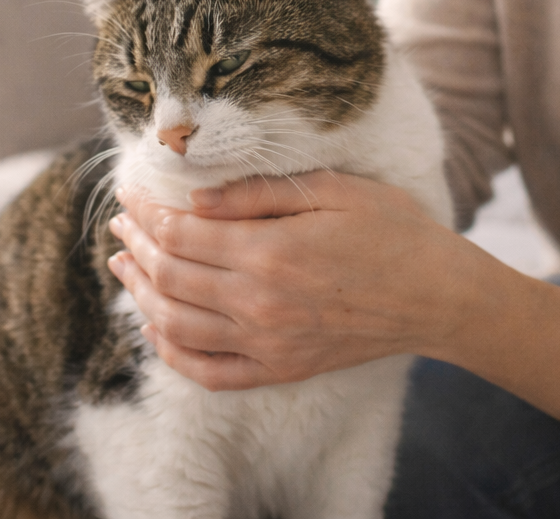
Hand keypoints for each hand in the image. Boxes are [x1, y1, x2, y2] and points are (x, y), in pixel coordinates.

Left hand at [106, 171, 473, 390]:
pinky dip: (171, 352)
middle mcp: (260, 303)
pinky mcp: (280, 369)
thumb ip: (258, 194)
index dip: (146, 212)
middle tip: (121, 223)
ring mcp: (267, 343)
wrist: (438, 295)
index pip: (181, 233)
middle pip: (169, 276)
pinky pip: (207, 371)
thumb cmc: (392, 231)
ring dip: (140, 294)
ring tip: (124, 268)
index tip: (129, 193)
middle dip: (136, 246)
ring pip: (175, 325)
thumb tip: (195, 198)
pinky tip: (155, 328)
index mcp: (271, 251)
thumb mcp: (332, 189)